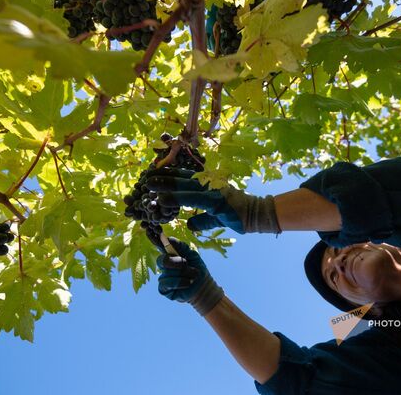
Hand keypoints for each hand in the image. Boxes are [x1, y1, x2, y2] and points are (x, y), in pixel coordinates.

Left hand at [146, 168, 279, 233]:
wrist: (256, 215)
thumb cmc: (236, 214)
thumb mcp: (215, 218)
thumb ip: (202, 220)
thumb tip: (189, 225)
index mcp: (208, 185)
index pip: (185, 178)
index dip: (168, 176)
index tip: (152, 174)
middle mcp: (208, 184)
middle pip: (182, 179)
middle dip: (162, 177)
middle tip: (144, 177)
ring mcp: (212, 190)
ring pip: (184, 186)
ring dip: (165, 185)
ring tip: (148, 186)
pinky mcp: (216, 200)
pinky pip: (193, 198)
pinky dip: (177, 198)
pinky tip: (162, 200)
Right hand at [157, 238, 223, 315]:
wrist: (204, 286)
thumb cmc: (197, 269)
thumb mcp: (192, 255)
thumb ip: (181, 246)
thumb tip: (168, 238)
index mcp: (170, 254)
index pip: (159, 245)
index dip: (154, 238)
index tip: (150, 231)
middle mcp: (164, 265)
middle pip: (162, 260)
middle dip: (177, 262)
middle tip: (187, 264)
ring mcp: (163, 276)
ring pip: (168, 272)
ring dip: (184, 273)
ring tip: (193, 275)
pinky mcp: (163, 289)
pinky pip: (167, 283)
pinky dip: (180, 282)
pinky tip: (188, 282)